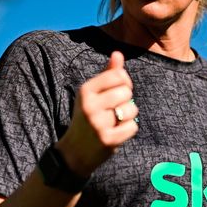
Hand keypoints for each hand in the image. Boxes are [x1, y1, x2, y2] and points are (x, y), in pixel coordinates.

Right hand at [56, 51, 138, 175]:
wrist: (73, 152)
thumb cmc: (87, 118)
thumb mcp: (92, 95)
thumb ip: (107, 74)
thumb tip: (118, 53)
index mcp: (85, 90)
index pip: (119, 75)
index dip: (124, 83)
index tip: (117, 92)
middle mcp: (90, 105)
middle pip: (127, 92)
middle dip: (126, 101)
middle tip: (114, 111)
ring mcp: (98, 123)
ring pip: (132, 109)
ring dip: (128, 117)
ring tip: (114, 122)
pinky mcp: (107, 139)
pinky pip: (133, 127)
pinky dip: (128, 130)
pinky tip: (116, 133)